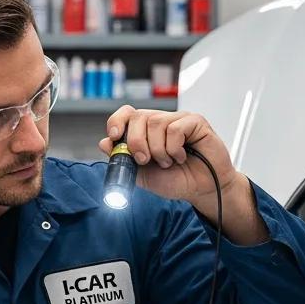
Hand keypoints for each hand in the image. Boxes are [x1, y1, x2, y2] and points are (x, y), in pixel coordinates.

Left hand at [98, 106, 266, 242]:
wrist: (201, 190)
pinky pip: (175, 128)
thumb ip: (123, 160)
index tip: (114, 137)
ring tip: (168, 162)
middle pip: (138, 117)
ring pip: (156, 123)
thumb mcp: (143, 175)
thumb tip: (103, 143)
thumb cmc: (175, 180)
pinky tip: (181, 157)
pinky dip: (173, 148)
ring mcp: (178, 119)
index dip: (117, 121)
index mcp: (145, 131)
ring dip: (158, 150)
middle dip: (136, 142)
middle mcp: (161, 121)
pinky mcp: (195, 122)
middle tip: (145, 160)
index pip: (126, 114)